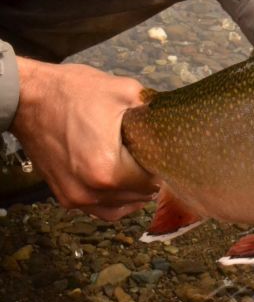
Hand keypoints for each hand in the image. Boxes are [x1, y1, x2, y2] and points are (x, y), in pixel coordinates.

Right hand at [10, 58, 158, 220]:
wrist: (29, 97)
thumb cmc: (75, 93)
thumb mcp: (125, 92)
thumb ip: (154, 109)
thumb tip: (176, 117)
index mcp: (108, 169)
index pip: (154, 180)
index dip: (164, 165)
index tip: (165, 151)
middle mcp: (92, 190)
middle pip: (140, 195)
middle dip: (150, 177)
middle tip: (154, 157)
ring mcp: (76, 197)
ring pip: (122, 206)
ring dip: (136, 192)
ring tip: (142, 171)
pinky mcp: (65, 196)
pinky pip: (100, 209)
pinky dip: (116, 201)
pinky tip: (125, 186)